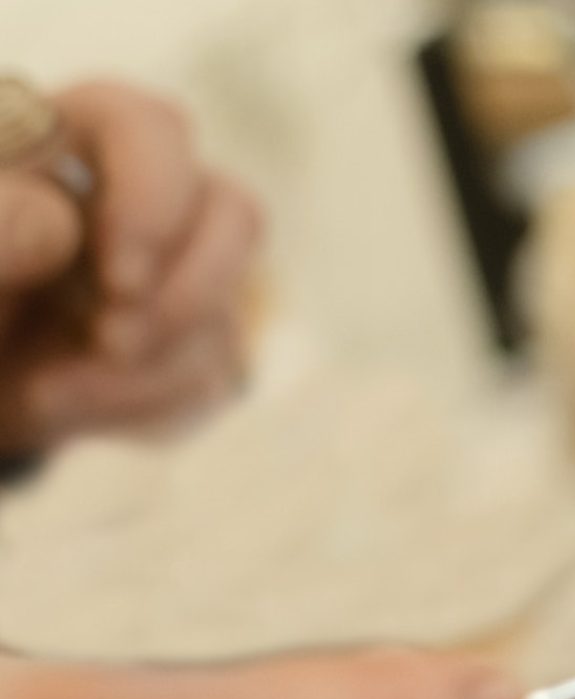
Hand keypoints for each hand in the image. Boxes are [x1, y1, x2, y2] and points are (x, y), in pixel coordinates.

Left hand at [0, 81, 262, 453]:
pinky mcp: (192, 344)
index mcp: (72, 140)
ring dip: (153, 361)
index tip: (119, 281)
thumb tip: (60, 222)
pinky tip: (61, 402)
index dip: (155, 200)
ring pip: (228, 307)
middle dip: (184, 294)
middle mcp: (142, 199)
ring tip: (54, 386)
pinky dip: (137, 403)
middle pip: (232, 215)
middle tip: (110, 341)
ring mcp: (178, 272)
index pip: (154, 130)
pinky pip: (211, 376)